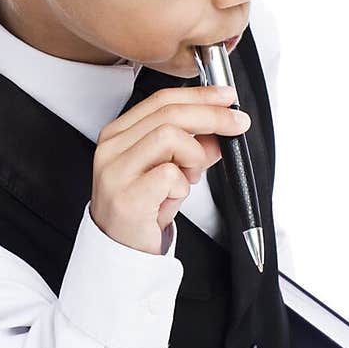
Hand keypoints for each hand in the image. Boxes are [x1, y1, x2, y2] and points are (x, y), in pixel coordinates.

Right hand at [91, 85, 251, 254]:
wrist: (122, 252)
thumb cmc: (143, 210)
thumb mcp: (171, 171)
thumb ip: (192, 147)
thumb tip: (220, 131)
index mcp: (118, 135)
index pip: (161, 100)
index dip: (199, 95)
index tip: (227, 97)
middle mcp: (111, 149)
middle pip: (169, 113)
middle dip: (212, 116)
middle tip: (237, 126)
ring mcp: (115, 172)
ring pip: (169, 137)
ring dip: (194, 155)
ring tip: (190, 176)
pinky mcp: (126, 198)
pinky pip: (169, 175)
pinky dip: (183, 185)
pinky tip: (174, 196)